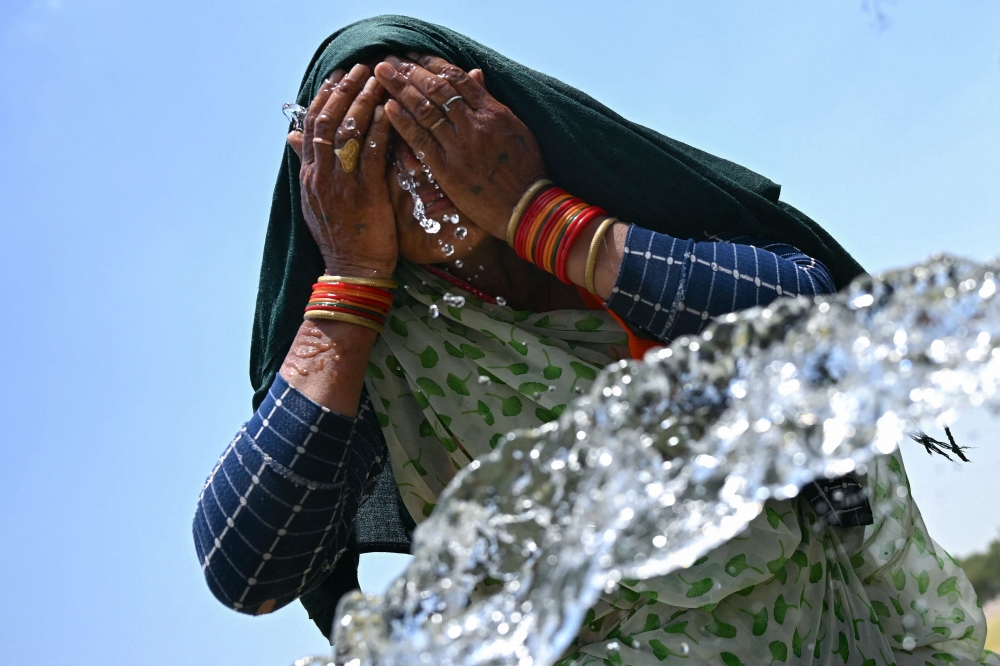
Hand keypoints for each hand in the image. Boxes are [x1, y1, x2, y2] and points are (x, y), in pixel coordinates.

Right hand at [287, 64, 396, 277]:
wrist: (352, 271)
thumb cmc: (342, 237)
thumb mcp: (315, 200)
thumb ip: (308, 166)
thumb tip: (292, 137)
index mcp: (309, 176)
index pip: (311, 126)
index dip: (324, 97)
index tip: (337, 76)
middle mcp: (321, 175)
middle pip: (328, 121)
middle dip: (344, 90)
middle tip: (361, 67)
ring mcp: (341, 184)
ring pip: (348, 131)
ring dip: (363, 100)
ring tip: (378, 79)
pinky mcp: (365, 193)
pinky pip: (371, 153)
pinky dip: (380, 129)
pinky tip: (390, 111)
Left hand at [373, 54, 546, 239]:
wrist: (526, 206)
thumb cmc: (526, 170)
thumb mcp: (516, 128)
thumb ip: (491, 101)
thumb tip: (475, 74)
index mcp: (492, 112)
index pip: (458, 79)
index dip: (433, 64)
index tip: (415, 56)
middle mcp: (474, 124)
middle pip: (437, 88)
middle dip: (411, 71)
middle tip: (390, 59)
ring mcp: (460, 146)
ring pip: (426, 109)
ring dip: (401, 89)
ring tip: (383, 74)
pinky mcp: (448, 169)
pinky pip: (421, 140)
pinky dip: (404, 123)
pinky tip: (388, 107)